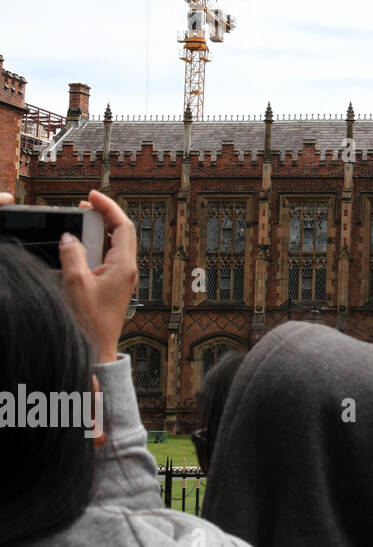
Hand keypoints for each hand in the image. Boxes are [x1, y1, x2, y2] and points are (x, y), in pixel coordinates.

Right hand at [59, 190, 137, 363]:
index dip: (109, 207)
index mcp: (125, 265)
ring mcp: (123, 278)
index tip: (92, 196)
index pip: (123, 226)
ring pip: (114, 245)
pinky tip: (80, 247)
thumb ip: (72, 255)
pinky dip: (96, 247)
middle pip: (121, 233)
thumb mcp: (75, 283)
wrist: (96, 349)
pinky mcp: (115, 286)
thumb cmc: (89, 321)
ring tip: (80, 222)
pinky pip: (108, 258)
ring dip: (98, 231)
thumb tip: (70, 237)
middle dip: (104, 216)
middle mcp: (128, 270)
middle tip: (84, 207)